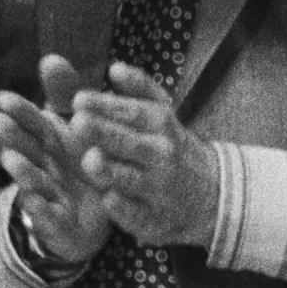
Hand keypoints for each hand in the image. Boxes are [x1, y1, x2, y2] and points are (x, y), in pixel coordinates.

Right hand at [0, 55, 114, 269]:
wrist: (94, 219)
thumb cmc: (79, 165)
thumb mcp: (77, 127)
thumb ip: (64, 94)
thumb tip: (50, 58)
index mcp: (50, 142)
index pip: (33, 123)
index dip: (19, 112)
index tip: (3, 98)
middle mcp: (44, 166)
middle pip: (27, 150)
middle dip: (11, 136)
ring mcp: (49, 195)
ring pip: (34, 183)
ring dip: (22, 171)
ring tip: (10, 158)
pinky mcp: (59, 224)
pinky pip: (50, 218)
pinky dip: (41, 211)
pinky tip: (33, 201)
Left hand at [72, 62, 221, 247]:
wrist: (209, 192)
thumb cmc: (168, 145)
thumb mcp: (160, 112)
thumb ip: (137, 88)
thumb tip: (115, 68)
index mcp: (158, 123)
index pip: (128, 112)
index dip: (103, 106)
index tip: (77, 100)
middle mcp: (161, 154)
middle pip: (130, 142)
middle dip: (105, 133)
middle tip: (78, 123)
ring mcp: (159, 188)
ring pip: (132, 179)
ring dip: (112, 170)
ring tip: (91, 161)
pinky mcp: (155, 219)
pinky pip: (139, 214)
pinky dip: (125, 208)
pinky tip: (108, 198)